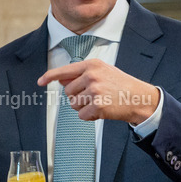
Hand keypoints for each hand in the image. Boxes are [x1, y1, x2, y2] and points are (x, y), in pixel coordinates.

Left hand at [38, 60, 159, 124]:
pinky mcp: (98, 105)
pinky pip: (82, 115)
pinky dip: (90, 116)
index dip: (50, 76)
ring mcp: (94, 90)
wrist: (140, 98)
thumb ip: (81, 74)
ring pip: (74, 105)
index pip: (65, 70)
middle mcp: (91, 75)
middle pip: (68, 92)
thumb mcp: (103, 72)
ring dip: (84, 107)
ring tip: (100, 102)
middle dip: (78, 97)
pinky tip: (102, 110)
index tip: (40, 82)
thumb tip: (61, 80)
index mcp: (92, 65)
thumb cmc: (121, 85)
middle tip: (95, 96)